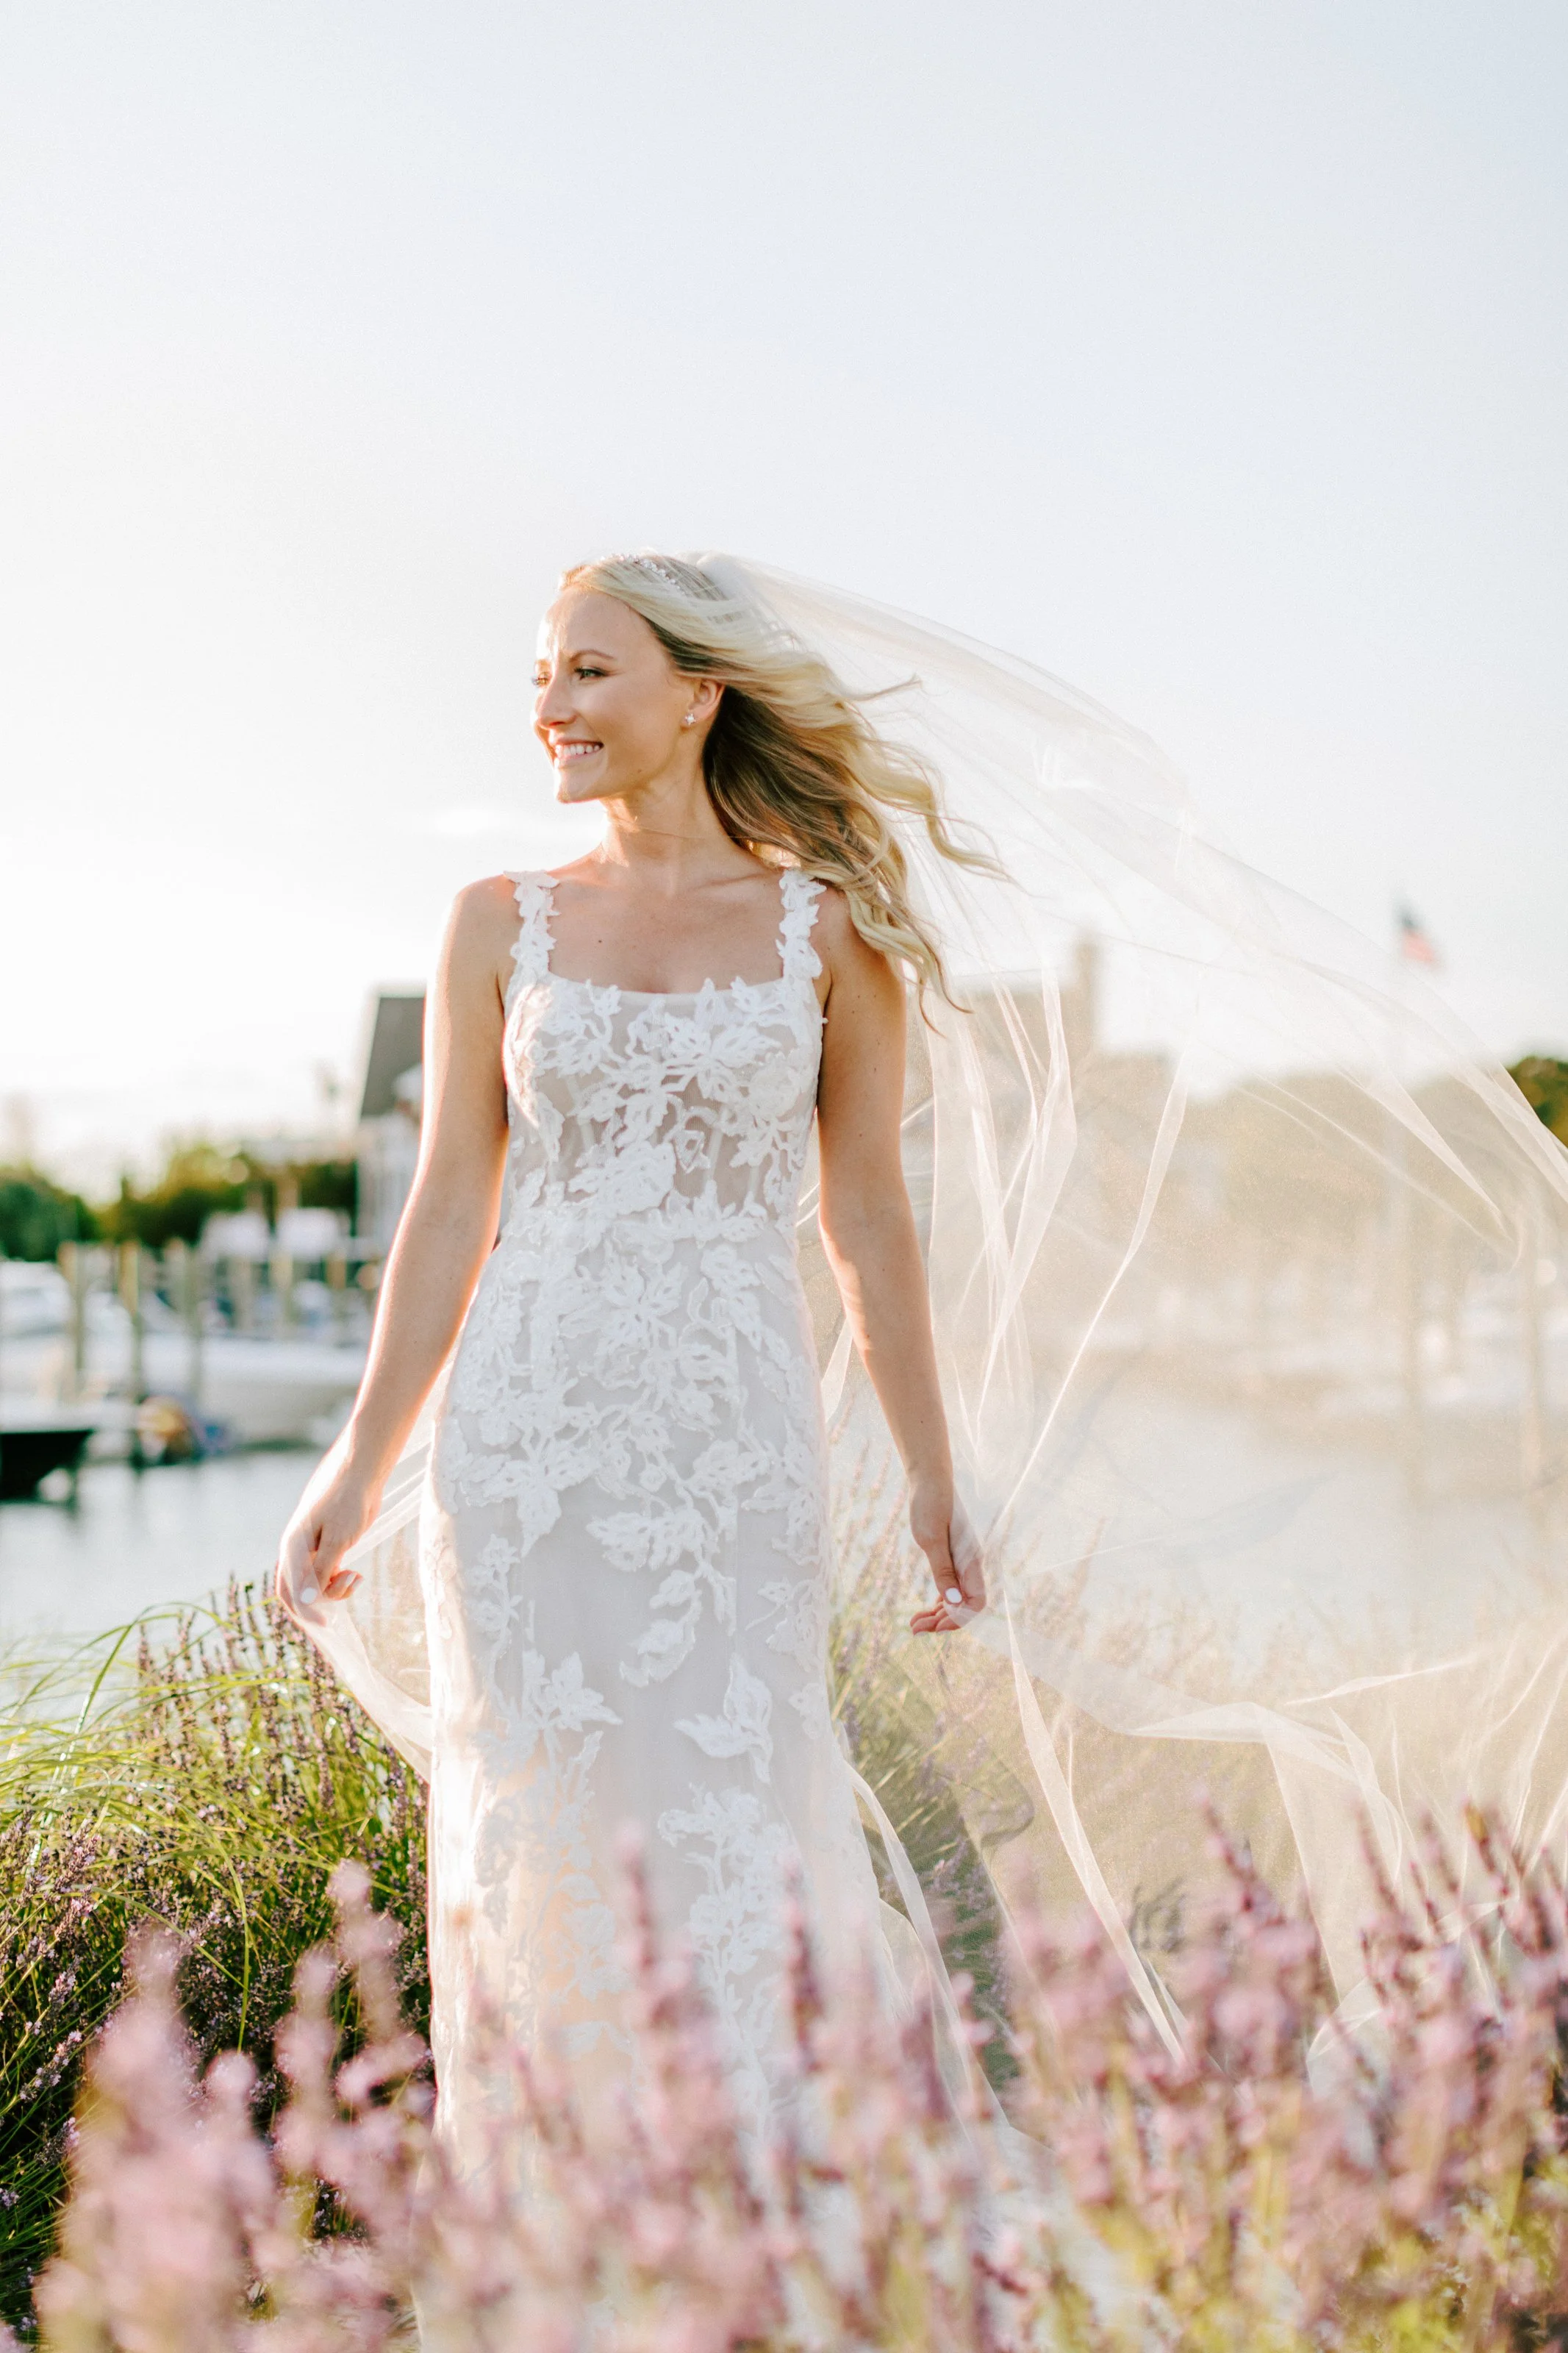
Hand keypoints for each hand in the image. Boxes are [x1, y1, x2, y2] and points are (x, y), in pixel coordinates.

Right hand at [275, 1448, 381, 1623]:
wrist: (361, 1471)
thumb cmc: (349, 1502)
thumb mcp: (338, 1540)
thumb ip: (321, 1571)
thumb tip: (306, 1602)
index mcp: (293, 1548)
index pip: (291, 1591)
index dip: (306, 1611)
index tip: (328, 1622)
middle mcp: (296, 1550)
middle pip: (298, 1591)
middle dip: (320, 1600)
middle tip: (347, 1588)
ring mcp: (310, 1548)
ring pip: (314, 1583)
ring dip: (334, 1588)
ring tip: (356, 1577)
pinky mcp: (325, 1545)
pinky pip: (325, 1573)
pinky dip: (339, 1579)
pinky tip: (355, 1575)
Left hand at [908, 1488, 985, 1635]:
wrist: (930, 1481)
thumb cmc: (930, 1504)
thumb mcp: (931, 1538)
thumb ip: (943, 1570)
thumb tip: (954, 1602)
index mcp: (970, 1561)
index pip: (976, 1602)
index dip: (959, 1618)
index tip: (934, 1625)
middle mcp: (970, 1565)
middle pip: (966, 1605)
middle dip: (943, 1622)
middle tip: (915, 1630)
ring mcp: (962, 1562)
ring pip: (957, 1599)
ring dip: (938, 1615)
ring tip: (914, 1624)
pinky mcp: (951, 1558)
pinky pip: (950, 1589)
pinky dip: (938, 1603)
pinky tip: (922, 1610)